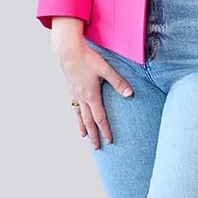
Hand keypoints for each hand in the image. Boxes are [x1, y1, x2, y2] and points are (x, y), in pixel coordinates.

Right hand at [53, 19, 131, 147]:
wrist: (67, 50)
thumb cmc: (88, 58)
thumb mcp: (106, 70)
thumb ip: (118, 82)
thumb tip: (130, 94)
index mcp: (91, 95)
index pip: (99, 118)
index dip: (105, 130)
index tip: (109, 141)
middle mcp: (81, 97)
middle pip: (87, 120)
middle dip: (93, 134)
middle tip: (96, 146)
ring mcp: (74, 93)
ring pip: (78, 114)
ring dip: (82, 126)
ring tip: (83, 136)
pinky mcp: (70, 87)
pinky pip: (73, 104)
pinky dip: (76, 113)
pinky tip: (77, 113)